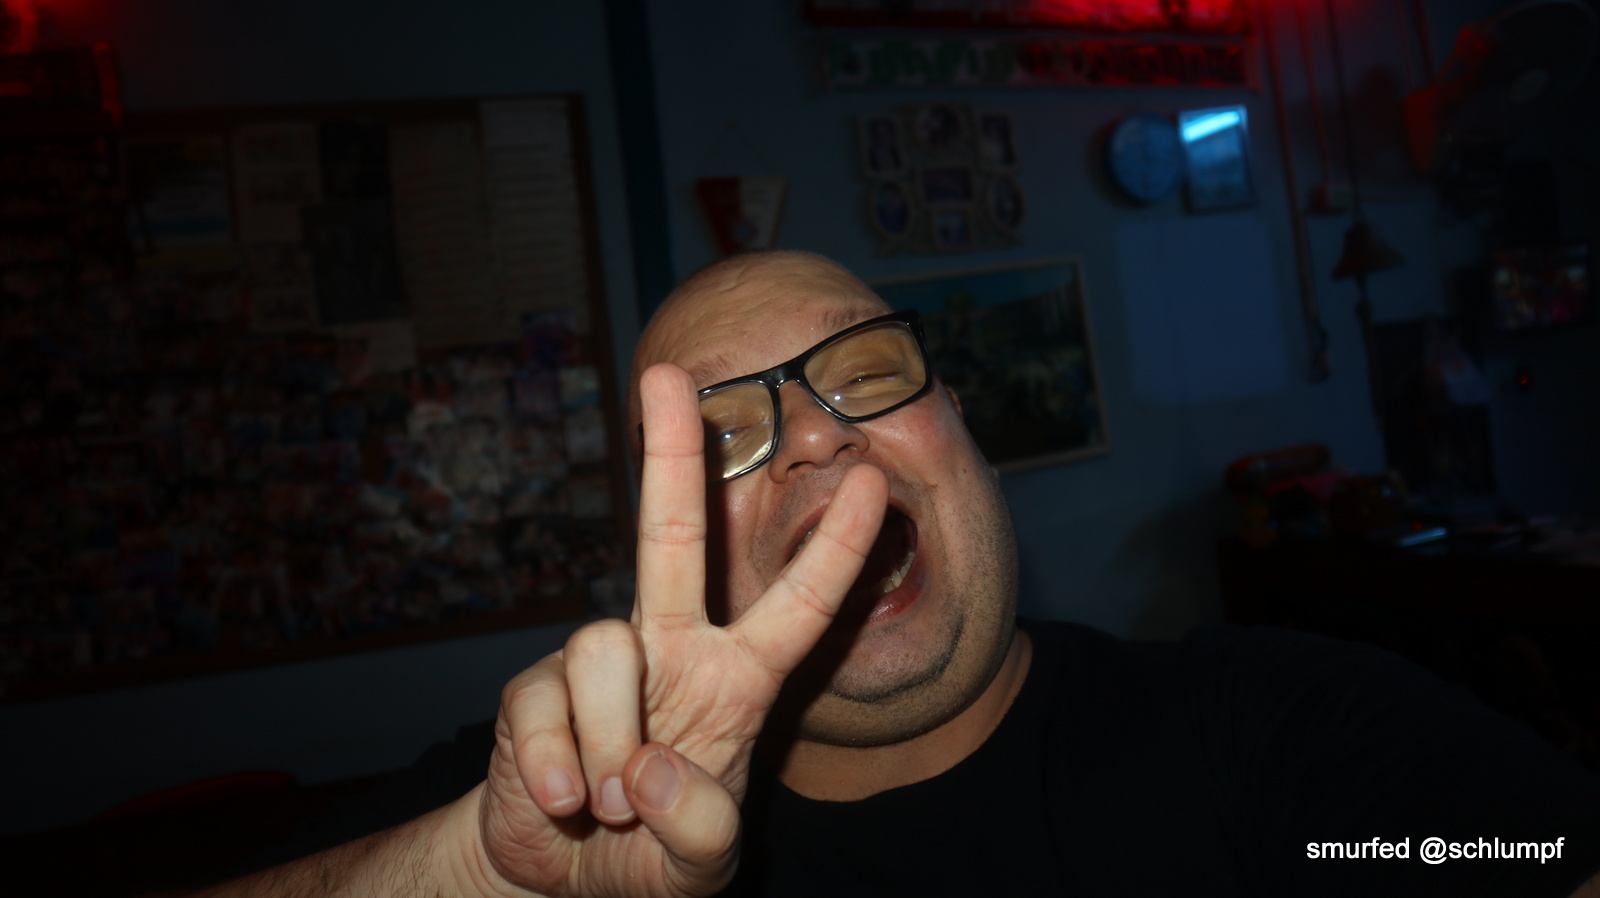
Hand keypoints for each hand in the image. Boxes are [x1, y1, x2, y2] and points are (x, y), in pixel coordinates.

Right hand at [468, 363, 887, 896]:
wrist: (557, 879)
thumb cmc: (651, 855)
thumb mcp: (699, 865)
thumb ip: (700, 831)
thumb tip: (647, 767)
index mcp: (735, 681)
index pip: (797, 609)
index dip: (835, 551)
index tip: (869, 483)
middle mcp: (669, 651)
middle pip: (675, 538)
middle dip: (673, 454)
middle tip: (670, 374)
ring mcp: (598, 664)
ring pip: (603, 649)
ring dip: (610, 743)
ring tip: (611, 803)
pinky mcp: (532, 690)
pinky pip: (542, 708)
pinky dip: (555, 768)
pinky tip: (562, 802)